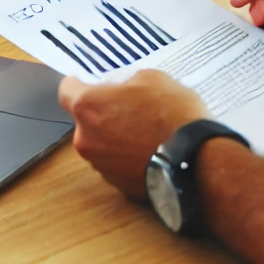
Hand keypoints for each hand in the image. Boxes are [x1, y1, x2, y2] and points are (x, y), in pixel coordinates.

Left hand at [58, 70, 207, 199]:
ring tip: (145, 128)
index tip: (90, 81)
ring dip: (115, 135)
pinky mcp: (118, 185)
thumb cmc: (172, 114)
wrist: (197, 162)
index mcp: (88, 107)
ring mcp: (101, 166)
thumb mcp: (151, 78)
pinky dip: (127, 155)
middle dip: (102, 111)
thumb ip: (126, 81)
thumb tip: (121, 88)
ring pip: (101, 142)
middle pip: (85, 119)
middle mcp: (86, 139)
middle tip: (129, 104)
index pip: (66, 90)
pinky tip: (150, 147)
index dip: (79, 83)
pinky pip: (116, 163)